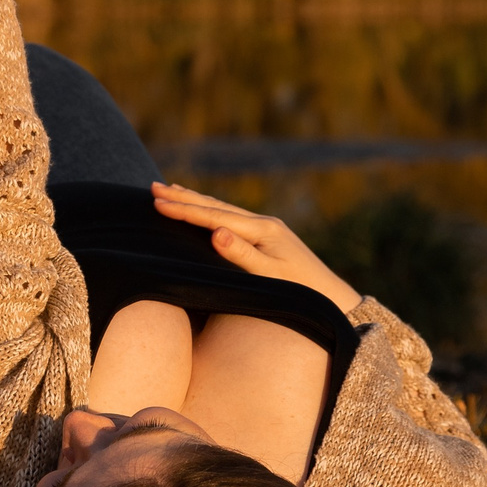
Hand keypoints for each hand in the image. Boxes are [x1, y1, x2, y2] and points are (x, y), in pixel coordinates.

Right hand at [149, 182, 360, 313]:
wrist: (333, 298)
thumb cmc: (302, 293)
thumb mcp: (271, 277)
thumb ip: (242, 255)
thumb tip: (216, 232)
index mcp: (263, 231)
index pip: (215, 217)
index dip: (184, 210)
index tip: (157, 201)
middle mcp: (264, 223)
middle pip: (216, 206)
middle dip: (183, 197)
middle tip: (153, 187)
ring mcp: (266, 228)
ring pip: (223, 209)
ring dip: (195, 200)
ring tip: (170, 189)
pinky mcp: (268, 236)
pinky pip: (232, 217)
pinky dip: (211, 210)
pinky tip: (204, 209)